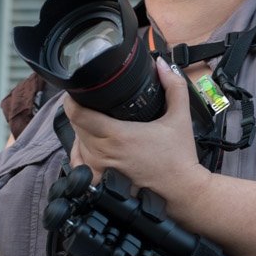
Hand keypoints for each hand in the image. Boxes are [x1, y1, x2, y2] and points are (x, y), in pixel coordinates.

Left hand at [63, 58, 209, 213]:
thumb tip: (162, 65)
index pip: (77, 114)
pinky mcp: (98, 183)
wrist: (182, 191)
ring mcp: (98, 170)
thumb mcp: (180, 117)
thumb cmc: (179, 158)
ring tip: (100, 126)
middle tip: (94, 106)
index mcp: (118, 136)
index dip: (73, 99)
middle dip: (82, 112)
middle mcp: (103, 154)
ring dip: (83, 132)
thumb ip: (174, 87)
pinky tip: (95, 147)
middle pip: (75, 125)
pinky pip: (78, 163)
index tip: (78, 92)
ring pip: (76, 143)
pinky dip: (82, 152)